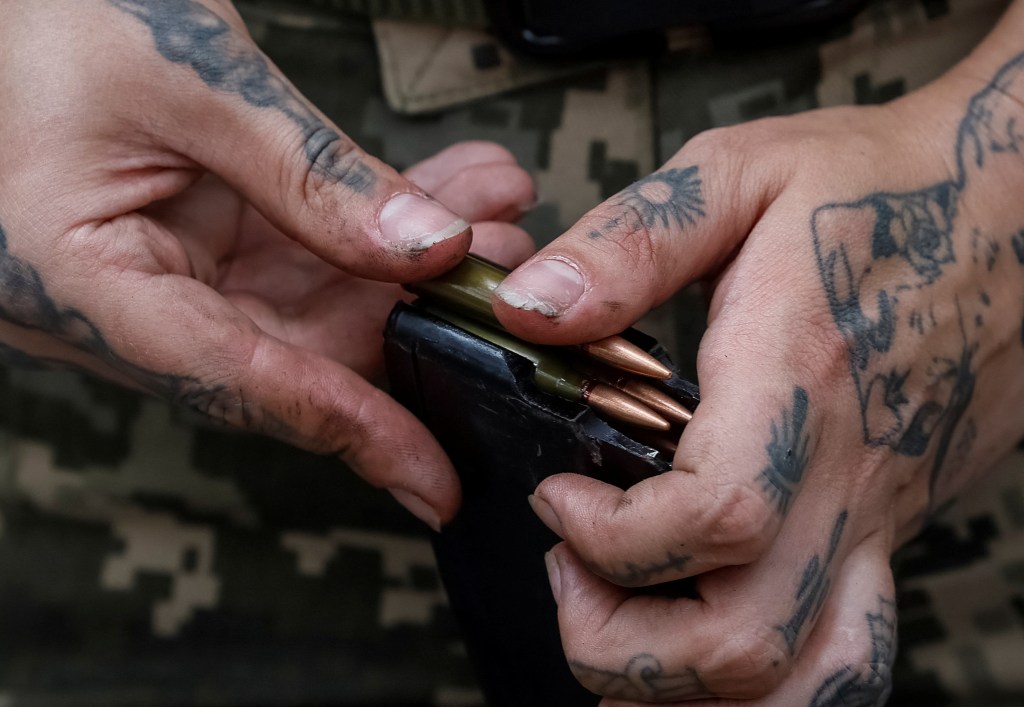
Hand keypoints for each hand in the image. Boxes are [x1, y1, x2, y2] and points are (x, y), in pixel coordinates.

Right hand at [0, 0, 533, 528]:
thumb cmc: (44, 13)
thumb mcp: (192, 80)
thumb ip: (311, 175)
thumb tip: (424, 249)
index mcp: (78, 287)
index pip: (238, 386)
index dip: (351, 432)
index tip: (436, 481)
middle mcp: (117, 301)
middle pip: (289, 353)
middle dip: (408, 323)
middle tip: (498, 282)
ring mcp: (158, 270)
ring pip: (308, 304)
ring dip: (405, 266)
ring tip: (491, 220)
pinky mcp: (192, 238)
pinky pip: (297, 254)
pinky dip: (371, 227)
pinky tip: (446, 198)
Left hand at [492, 8, 1023, 703]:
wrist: (1016, 206)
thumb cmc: (876, 185)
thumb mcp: (738, 176)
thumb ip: (631, 244)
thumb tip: (531, 308)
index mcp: (797, 380)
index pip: (717, 518)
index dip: (611, 537)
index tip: (558, 495)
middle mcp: (846, 473)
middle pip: (746, 644)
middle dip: (621, 644)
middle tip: (568, 568)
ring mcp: (879, 517)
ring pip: (799, 683)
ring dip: (686, 685)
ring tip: (623, 616)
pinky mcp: (893, 528)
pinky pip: (845, 655)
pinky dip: (765, 681)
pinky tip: (706, 630)